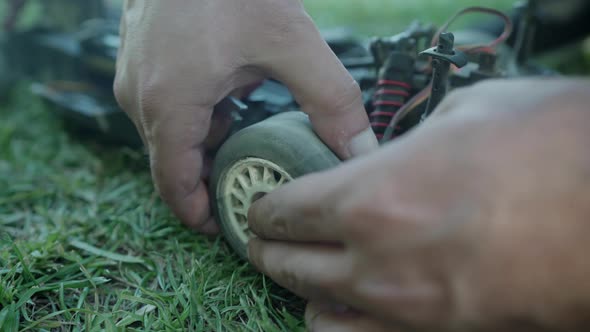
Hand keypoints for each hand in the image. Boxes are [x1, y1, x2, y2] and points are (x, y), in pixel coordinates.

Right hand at [113, 0, 376, 231]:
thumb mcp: (291, 43)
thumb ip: (330, 101)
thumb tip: (362, 150)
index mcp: (169, 106)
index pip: (174, 186)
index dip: (200, 214)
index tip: (228, 225)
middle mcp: (141, 98)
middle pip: (174, 161)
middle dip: (213, 177)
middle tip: (253, 185)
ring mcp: (134, 76)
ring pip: (170, 132)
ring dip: (208, 142)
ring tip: (249, 141)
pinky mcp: (139, 58)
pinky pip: (166, 103)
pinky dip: (197, 113)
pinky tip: (231, 95)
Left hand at [248, 78, 589, 330]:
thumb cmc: (547, 151)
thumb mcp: (463, 116)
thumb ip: (410, 143)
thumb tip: (391, 155)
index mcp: (368, 197)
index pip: (284, 210)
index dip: (263, 207)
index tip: (260, 205)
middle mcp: (373, 262)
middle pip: (288, 264)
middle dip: (269, 248)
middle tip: (266, 238)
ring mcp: (403, 310)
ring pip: (315, 312)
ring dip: (303, 290)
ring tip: (306, 274)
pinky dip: (339, 325)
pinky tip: (345, 309)